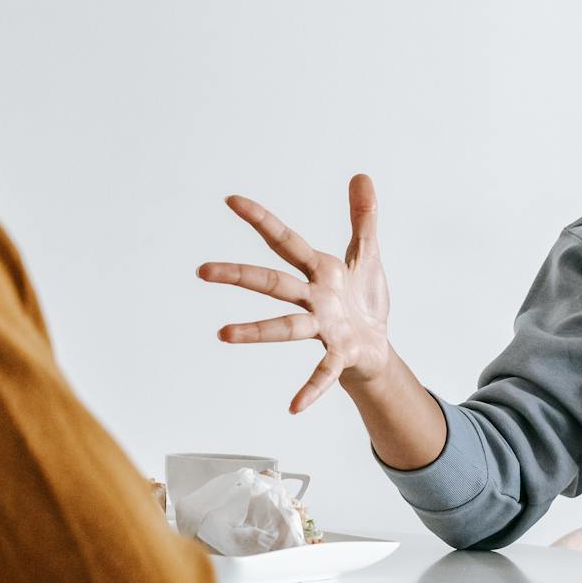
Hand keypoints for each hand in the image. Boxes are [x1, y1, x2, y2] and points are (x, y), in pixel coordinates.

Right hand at [197, 174, 391, 412]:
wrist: (379, 347)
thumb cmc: (364, 301)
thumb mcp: (367, 254)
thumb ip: (363, 217)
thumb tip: (362, 176)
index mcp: (319, 271)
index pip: (286, 240)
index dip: (261, 220)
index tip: (231, 200)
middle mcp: (313, 299)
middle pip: (273, 283)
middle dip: (240, 275)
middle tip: (202, 271)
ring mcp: (323, 328)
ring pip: (287, 327)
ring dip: (257, 331)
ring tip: (224, 334)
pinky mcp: (340, 354)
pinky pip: (323, 372)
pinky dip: (311, 389)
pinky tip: (295, 407)